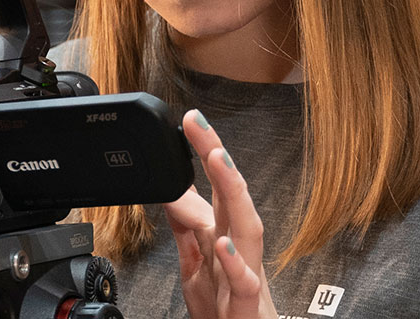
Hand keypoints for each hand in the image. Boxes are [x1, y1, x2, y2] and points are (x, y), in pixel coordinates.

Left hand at [163, 109, 276, 318]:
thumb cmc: (225, 307)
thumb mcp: (196, 262)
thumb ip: (187, 227)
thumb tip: (172, 191)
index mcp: (226, 237)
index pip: (217, 187)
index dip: (205, 152)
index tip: (189, 119)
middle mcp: (239, 250)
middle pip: (234, 196)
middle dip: (219, 157)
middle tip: (199, 123)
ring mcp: (246, 275)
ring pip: (248, 229)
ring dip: (234, 193)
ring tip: (218, 160)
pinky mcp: (246, 305)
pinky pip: (244, 282)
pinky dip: (236, 262)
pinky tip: (224, 243)